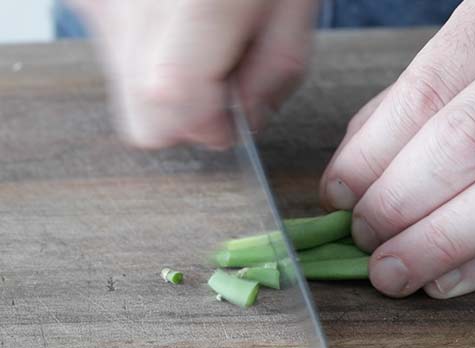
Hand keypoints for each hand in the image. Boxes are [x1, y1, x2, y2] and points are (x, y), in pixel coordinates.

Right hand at [68, 0, 316, 147]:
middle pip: (140, 114)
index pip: (168, 106)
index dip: (207, 127)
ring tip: (202, 24)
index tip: (234, 115)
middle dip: (189, 111)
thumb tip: (241, 121)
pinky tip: (177, 8)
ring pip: (126, 84)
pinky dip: (150, 43)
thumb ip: (275, 72)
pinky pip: (116, 47)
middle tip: (223, 68)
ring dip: (169, 74)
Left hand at [320, 0, 474, 297]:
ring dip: (443, 241)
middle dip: (401, 201)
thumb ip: (425, 89)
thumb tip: (360, 160)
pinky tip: (450, 277)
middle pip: (471, 141)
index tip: (338, 192)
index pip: (430, 92)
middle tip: (364, 235)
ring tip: (394, 268)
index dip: (374, 153)